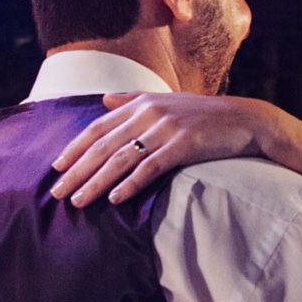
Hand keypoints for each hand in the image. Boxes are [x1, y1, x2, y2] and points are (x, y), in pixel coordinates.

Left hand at [50, 92, 282, 205]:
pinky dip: (130, 184)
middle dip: (77, 170)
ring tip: (79, 201)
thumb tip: (104, 100)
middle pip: (103, 146)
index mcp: (141, 103)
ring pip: (121, 159)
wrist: (246, 120)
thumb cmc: (204, 115)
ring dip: (96, 182)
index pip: (98, 127)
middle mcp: (149, 113)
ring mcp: (166, 129)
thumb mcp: (166, 101)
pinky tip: (115, 199)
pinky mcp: (183, 146)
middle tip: (57, 192)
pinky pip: (150, 168)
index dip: (75, 147)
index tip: (56, 167)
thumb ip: (132, 100)